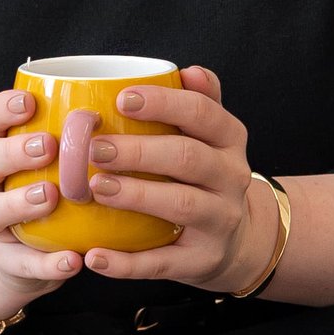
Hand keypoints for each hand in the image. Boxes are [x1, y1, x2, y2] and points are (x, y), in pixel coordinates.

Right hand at [0, 84, 84, 321]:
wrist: (22, 255)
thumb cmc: (52, 188)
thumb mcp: (57, 158)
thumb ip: (87, 130)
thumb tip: (152, 93)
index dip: (3, 108)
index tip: (31, 101)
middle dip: (14, 151)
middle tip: (49, 145)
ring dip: (20, 202)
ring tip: (51, 196)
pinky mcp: (8, 262)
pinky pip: (25, 264)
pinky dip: (47, 264)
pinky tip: (72, 261)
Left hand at [74, 67, 275, 292]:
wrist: (238, 241)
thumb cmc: (206, 176)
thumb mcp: (212, 138)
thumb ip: (201, 102)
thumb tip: (187, 71)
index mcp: (229, 140)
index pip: (203, 114)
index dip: (164, 104)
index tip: (121, 99)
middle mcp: (231, 178)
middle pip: (189, 158)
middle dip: (140, 151)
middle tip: (95, 147)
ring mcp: (220, 221)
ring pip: (181, 205)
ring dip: (137, 196)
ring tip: (97, 188)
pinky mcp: (201, 261)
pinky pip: (162, 263)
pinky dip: (126, 263)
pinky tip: (94, 255)